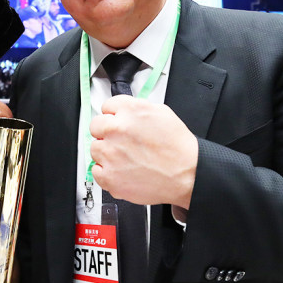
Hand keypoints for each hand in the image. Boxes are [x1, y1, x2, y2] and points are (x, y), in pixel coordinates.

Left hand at [90, 95, 197, 209]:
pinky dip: (106, 172)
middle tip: (121, 142)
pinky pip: (95, 170)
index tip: (117, 122)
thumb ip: (136, 109)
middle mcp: (117, 130)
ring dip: (106, 153)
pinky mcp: (109, 176)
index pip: (106, 106)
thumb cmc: (178, 148)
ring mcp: (110, 154)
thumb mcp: (161, 113)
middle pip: (96, 126)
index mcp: (129, 112)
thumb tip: (124, 110)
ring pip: (95, 149)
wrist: (187, 174)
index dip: (113, 116)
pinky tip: (121, 171)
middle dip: (106, 132)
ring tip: (125, 158)